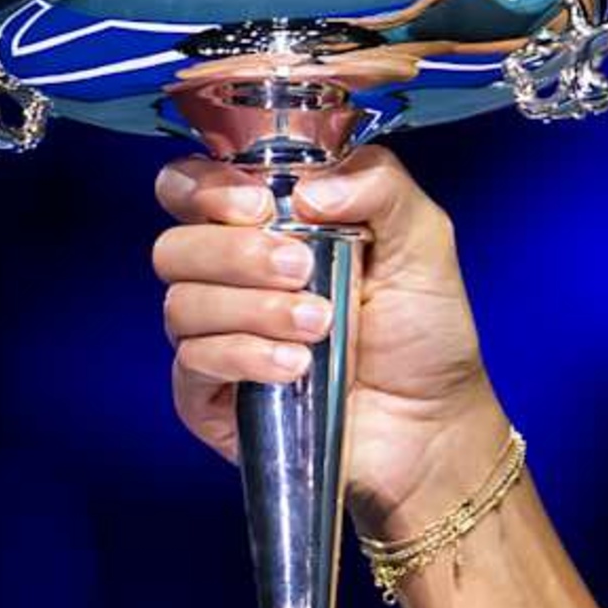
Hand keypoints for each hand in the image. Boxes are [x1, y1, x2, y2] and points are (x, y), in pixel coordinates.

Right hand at [154, 145, 512, 533]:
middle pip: (174, 248)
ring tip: (319, 323)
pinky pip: (192, 366)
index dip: (206, 187)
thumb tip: (311, 186)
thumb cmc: (423, 334)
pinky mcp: (212, 398)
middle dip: (235, 253)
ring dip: (254, 310)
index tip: (259, 204)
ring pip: (182, 306)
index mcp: (266, 227)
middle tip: (302, 268)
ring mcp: (217, 339)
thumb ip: (380, 184)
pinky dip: (243, 357)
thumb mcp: (422, 240)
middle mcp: (230, 279)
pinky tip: (293, 366)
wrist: (433, 423)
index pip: (190, 188)